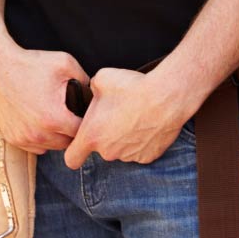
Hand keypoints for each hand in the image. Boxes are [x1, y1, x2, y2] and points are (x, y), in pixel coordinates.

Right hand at [0, 38, 85, 153]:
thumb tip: (94, 91)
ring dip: (58, 136)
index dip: (88, 124)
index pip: (80, 132)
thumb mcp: (66, 64)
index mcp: (54, 117)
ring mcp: (23, 138)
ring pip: (51, 147)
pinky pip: (36, 147)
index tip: (88, 114)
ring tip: (61, 118)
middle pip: (66, 143)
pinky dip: (43, 139)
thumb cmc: (32, 65)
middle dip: (74, 131)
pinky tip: (45, 122)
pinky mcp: (13, 138)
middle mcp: (38, 133)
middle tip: (75, 115)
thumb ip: (85, 79)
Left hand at [65, 67, 187, 168]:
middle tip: (119, 113)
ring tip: (137, 114)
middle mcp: (108, 152)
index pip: (71, 159)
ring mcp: (129, 156)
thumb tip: (93, 92)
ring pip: (122, 149)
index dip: (74, 151)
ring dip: (125, 137)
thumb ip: (91, 90)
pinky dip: (142, 140)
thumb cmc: (133, 87)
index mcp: (92, 136)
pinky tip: (149, 122)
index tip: (81, 141)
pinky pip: (140, 150)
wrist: (167, 95)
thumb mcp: (103, 78)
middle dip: (107, 134)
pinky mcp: (148, 156)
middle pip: (102, 149)